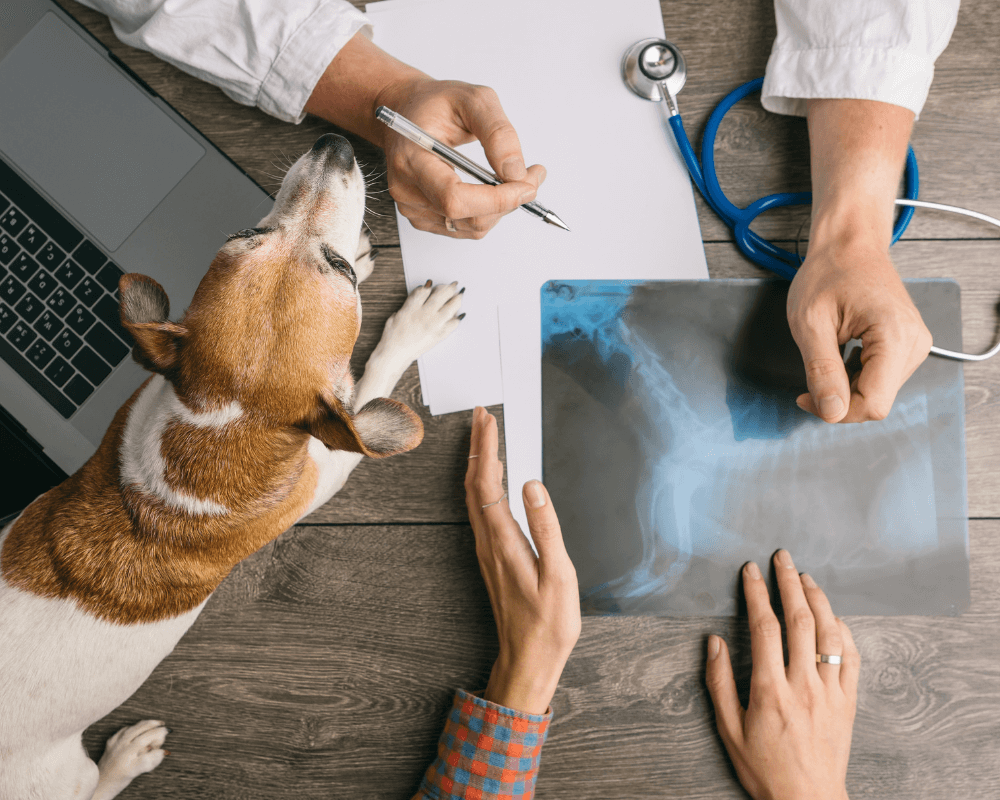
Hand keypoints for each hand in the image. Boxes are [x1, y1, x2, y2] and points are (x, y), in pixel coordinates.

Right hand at [377, 78, 545, 238]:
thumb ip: (498, 133)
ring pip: (471, 228)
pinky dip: (488, 212)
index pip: (454, 198)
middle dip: (508, 202)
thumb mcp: (472, 99)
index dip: (496, 199)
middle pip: (467, 218)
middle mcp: (406, 189)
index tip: (527, 185)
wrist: (406, 112)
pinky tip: (493, 190)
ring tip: (514, 179)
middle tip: (532, 177)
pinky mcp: (422, 218)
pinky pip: (465, 228)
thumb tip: (515, 172)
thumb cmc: (434, 103)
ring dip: (502, 208)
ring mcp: (412, 207)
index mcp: (411, 159)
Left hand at [465, 406, 580, 714]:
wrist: (528, 658)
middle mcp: (487, 542)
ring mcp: (486, 550)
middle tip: (481, 415)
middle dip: (477, 446)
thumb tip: (532, 486)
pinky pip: (478, 511)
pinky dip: (481, 485)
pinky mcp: (491, 558)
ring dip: (477, 464)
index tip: (487, 419)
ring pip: (472, 497)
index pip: (487, 482)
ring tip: (484, 439)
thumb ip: (545, 527)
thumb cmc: (548, 622)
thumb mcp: (558, 574)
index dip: (486, 448)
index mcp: (503, 540)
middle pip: (474, 484)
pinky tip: (490, 482)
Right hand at [706, 551, 858, 799]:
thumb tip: (714, 642)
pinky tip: (833, 617)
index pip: (764, 627)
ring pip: (829, 633)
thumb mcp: (728, 729)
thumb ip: (719, 683)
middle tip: (782, 558)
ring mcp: (831, 693)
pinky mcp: (849, 702)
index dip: (756, 593)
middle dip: (789, 583)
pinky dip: (843, 631)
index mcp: (770, 690)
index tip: (750, 571)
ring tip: (806, 577)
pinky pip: (852, 658)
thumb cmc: (764, 768)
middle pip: (799, 620)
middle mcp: (803, 685)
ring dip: (818, 599)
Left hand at [787, 241, 931, 422]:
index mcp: (895, 336)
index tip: (805, 397)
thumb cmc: (828, 273)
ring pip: (878, 393)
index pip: (874, 404)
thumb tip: (832, 412)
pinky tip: (842, 354)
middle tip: (811, 375)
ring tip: (828, 354)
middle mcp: (915, 343)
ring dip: (847, 387)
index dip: (837, 410)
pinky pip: (882, 379)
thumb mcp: (810, 323)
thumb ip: (822, 370)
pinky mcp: (908, 346)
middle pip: (876, 401)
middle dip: (839, 398)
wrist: (849, 244)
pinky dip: (856, 377)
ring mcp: (915, 345)